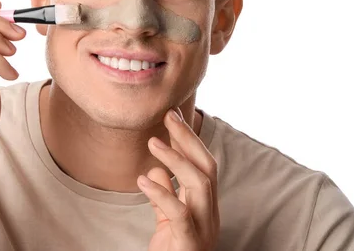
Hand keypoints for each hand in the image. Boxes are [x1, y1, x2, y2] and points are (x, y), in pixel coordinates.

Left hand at [138, 108, 219, 250]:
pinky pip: (179, 214)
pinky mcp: (189, 243)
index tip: (173, 116)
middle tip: (168, 116)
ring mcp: (203, 228)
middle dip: (188, 138)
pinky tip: (143, 179)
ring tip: (153, 141)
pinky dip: (161, 193)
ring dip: (176, 159)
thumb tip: (155, 170)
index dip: (190, 140)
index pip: (204, 165)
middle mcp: (210, 214)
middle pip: (208, 167)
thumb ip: (164, 196)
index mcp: (206, 206)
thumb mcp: (167, 222)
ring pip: (200, 184)